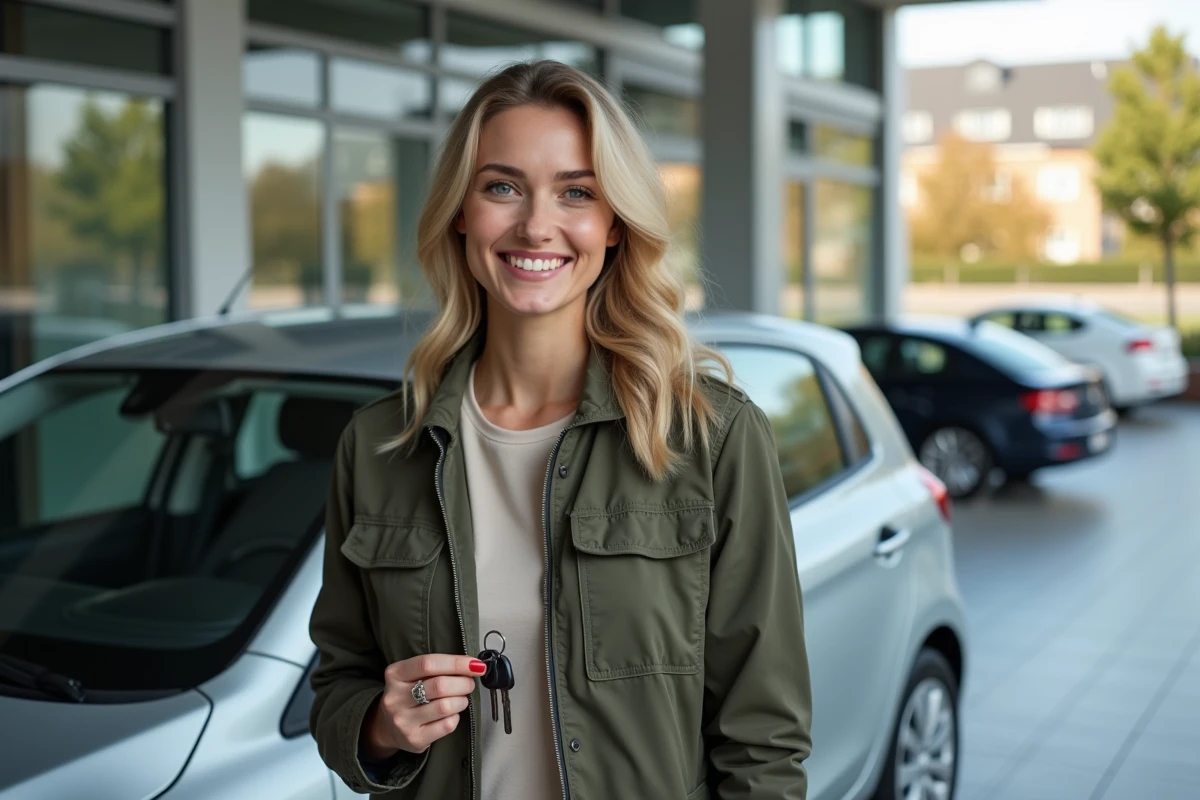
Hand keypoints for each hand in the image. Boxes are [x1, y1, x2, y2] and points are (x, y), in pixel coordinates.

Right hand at [361, 654, 485, 759]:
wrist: (388, 728)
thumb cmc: (409, 695)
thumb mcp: (412, 675)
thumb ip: (437, 668)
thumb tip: (473, 665)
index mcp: (395, 674)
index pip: (428, 664)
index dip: (456, 662)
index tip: (476, 664)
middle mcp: (395, 698)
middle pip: (440, 685)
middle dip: (463, 683)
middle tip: (469, 684)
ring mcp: (403, 721)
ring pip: (445, 706)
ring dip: (461, 700)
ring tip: (461, 699)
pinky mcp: (414, 739)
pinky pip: (447, 725)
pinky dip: (456, 717)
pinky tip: (452, 714)